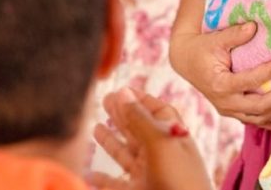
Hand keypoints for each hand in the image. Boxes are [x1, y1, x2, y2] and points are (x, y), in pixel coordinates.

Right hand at [88, 88, 211, 189]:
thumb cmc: (179, 182)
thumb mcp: (159, 144)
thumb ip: (140, 119)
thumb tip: (124, 92)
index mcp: (173, 138)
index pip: (159, 111)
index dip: (141, 99)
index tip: (122, 90)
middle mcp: (162, 155)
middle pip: (139, 130)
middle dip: (122, 115)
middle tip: (104, 101)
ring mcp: (150, 177)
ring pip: (127, 156)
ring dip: (111, 142)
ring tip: (96, 128)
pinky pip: (117, 185)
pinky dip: (103, 180)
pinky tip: (91, 174)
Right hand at [170, 21, 270, 128]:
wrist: (187, 62)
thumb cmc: (203, 48)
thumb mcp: (216, 39)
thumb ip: (235, 34)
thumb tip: (253, 26)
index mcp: (220, 84)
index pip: (249, 81)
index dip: (269, 72)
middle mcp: (225, 103)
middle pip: (258, 107)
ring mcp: (229, 111)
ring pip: (259, 117)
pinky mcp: (233, 112)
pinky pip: (255, 121)